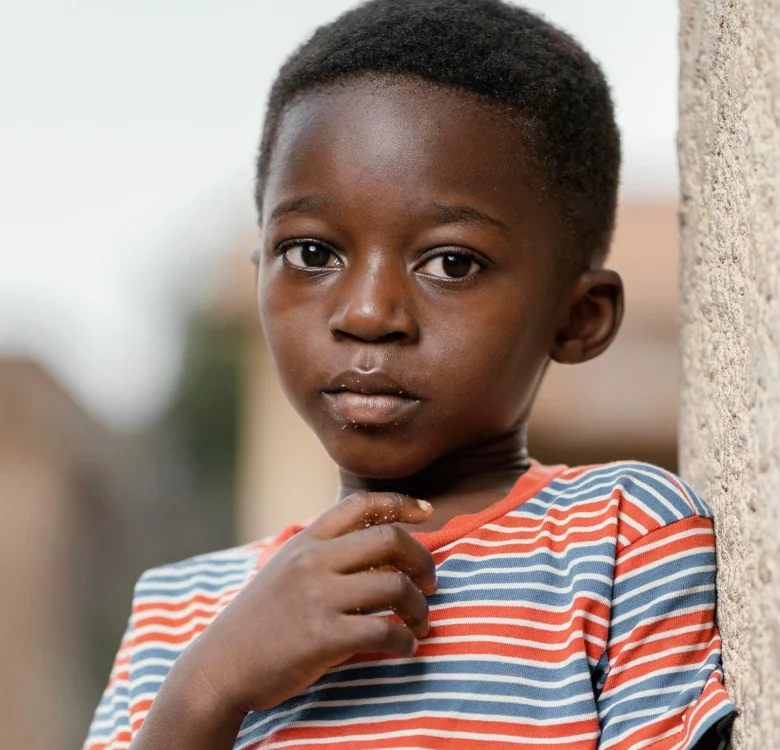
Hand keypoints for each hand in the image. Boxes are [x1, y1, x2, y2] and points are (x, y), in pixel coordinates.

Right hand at [171, 492, 437, 716]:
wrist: (221, 665)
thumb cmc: (261, 619)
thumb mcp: (286, 569)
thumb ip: (326, 554)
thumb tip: (385, 552)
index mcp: (307, 540)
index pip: (362, 504)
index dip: (402, 503)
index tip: (428, 513)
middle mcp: (313, 560)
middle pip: (390, 539)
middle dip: (423, 559)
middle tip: (431, 582)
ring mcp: (317, 596)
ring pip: (395, 586)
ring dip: (420, 607)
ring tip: (421, 623)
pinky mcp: (322, 636)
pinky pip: (384, 631)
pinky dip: (404, 641)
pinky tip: (405, 648)